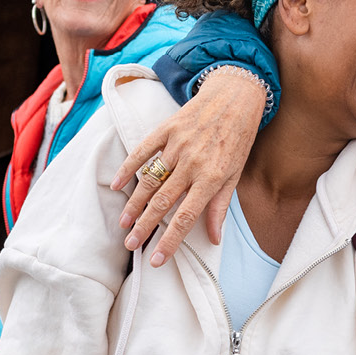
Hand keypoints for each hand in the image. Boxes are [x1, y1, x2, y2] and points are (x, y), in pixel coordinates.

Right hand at [111, 69, 266, 265]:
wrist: (236, 95)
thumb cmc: (238, 138)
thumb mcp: (235, 173)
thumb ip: (220, 206)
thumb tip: (214, 238)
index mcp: (212, 177)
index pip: (187, 217)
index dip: (170, 240)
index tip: (157, 258)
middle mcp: (193, 163)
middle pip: (163, 202)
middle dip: (145, 227)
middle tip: (131, 245)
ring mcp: (178, 145)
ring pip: (150, 180)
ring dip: (134, 204)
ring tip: (124, 223)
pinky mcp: (167, 129)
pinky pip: (142, 151)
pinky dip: (128, 168)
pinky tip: (117, 184)